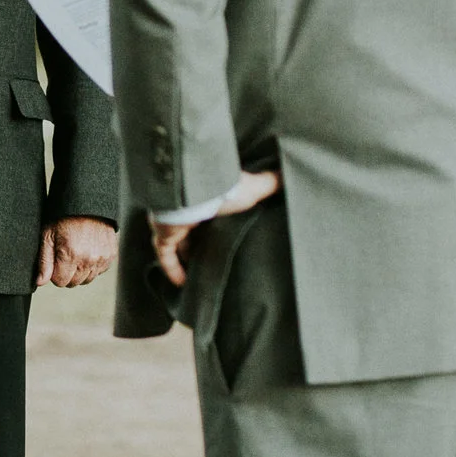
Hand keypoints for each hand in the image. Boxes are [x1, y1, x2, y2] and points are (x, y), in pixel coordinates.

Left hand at [35, 216, 116, 288]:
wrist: (88, 203)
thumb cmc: (64, 217)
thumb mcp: (48, 235)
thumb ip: (44, 261)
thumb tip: (40, 282)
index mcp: (71, 254)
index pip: (60, 282)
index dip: (54, 272)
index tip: (55, 259)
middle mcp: (89, 259)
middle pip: (74, 282)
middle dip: (66, 272)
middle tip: (64, 254)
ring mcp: (102, 258)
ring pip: (87, 279)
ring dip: (79, 270)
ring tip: (76, 251)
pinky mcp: (111, 256)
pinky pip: (98, 271)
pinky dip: (92, 265)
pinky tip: (87, 251)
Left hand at [150, 169, 280, 287]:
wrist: (195, 192)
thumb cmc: (225, 190)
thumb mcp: (254, 187)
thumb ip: (271, 182)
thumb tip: (291, 173)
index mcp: (207, 196)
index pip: (210, 209)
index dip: (216, 220)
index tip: (226, 230)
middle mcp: (187, 208)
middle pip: (192, 226)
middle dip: (199, 238)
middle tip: (213, 256)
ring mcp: (172, 221)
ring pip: (176, 240)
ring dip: (185, 254)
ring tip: (199, 271)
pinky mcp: (163, 234)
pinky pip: (165, 255)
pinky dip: (172, 269)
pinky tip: (181, 283)